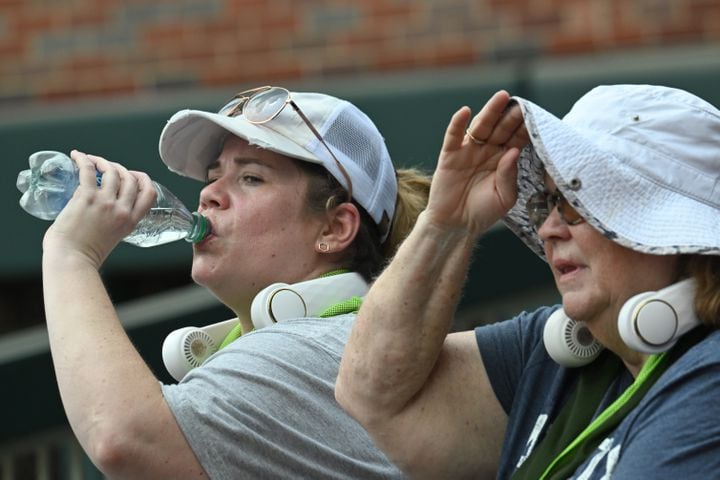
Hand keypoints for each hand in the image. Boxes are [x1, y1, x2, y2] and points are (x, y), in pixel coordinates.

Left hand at [42, 150, 156, 268]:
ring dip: (102, 161)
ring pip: (112, 171)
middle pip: (130, 178)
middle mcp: (122, 210)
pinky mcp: (86, 198)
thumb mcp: (113, 236)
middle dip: (120, 168)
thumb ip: (113, 220)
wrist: (71, 259)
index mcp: (130, 221)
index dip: (143, 179)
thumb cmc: (85, 253)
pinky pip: (87, 170)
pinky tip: (77, 155)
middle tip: (106, 166)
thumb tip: (100, 202)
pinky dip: (83, 159)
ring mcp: (105, 203)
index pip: (149, 193)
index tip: (132, 174)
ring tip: (91, 160)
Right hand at [426, 90, 528, 237]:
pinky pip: (453, 136)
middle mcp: (487, 151)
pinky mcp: (450, 155)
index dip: (525, 127)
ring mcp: (468, 151)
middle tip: (521, 104)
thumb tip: (513, 151)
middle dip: (511, 116)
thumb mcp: (505, 197)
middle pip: (501, 128)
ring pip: (481, 126)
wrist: (456, 226)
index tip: (536, 115)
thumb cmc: (483, 212)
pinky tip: (464, 112)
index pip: (517, 138)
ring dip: (490, 111)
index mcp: (504, 159)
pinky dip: (457, 123)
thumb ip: (509, 174)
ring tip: (501, 98)